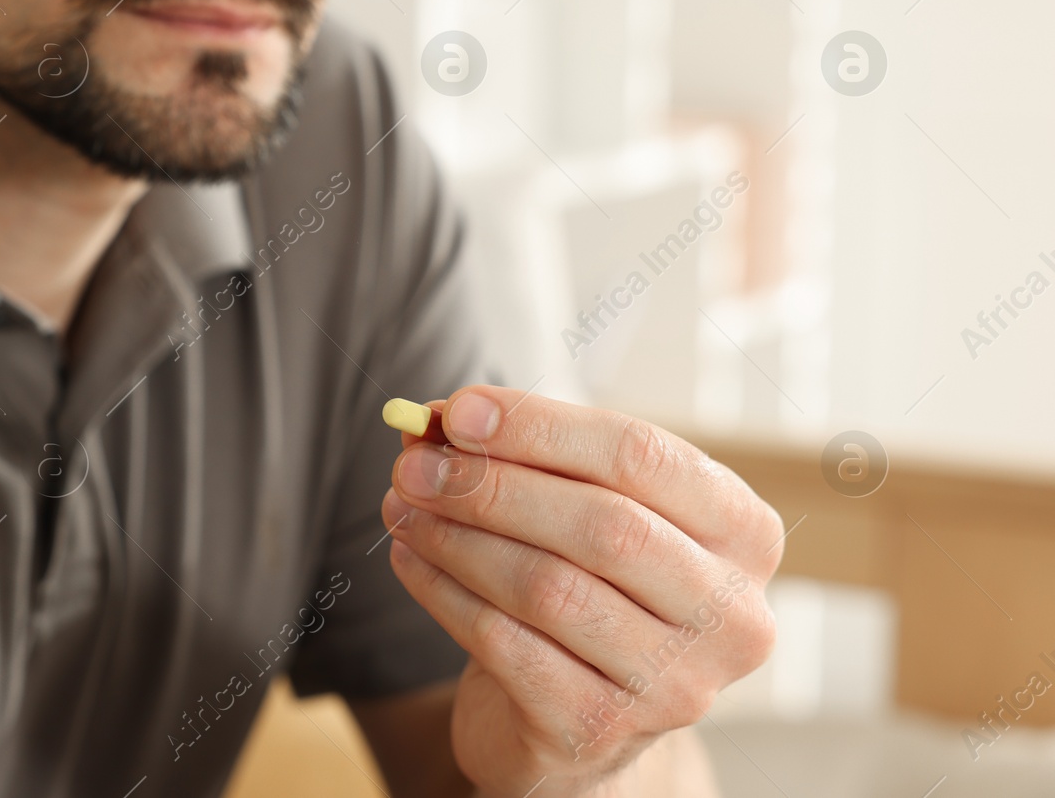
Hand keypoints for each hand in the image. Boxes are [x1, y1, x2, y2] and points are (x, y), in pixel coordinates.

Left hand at [380, 386, 782, 796]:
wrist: (577, 720)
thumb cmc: (587, 585)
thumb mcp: (576, 509)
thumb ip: (525, 457)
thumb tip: (436, 420)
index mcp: (743, 533)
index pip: (642, 456)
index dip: (541, 426)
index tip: (456, 411)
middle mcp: (731, 615)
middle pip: (602, 525)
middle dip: (492, 485)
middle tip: (414, 464)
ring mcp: (674, 685)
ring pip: (548, 587)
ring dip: (457, 537)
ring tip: (401, 506)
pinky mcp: (602, 732)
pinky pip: (506, 645)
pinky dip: (444, 593)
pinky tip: (409, 559)